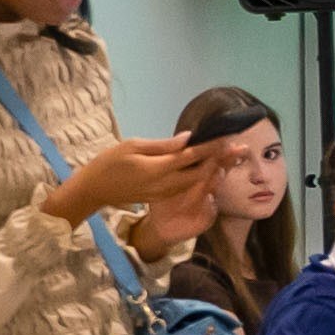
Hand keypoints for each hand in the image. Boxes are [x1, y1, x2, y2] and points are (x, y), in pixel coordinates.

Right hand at [49, 131, 220, 230]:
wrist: (93, 190)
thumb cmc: (109, 163)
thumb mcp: (133, 146)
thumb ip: (163, 145)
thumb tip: (188, 138)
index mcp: (158, 169)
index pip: (192, 156)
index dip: (212, 147)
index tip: (229, 138)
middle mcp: (166, 184)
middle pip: (202, 172)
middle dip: (223, 160)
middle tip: (241, 149)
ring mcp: (164, 193)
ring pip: (197, 182)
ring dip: (215, 169)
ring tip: (233, 157)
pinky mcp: (162, 196)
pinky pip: (188, 187)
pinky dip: (202, 177)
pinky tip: (211, 168)